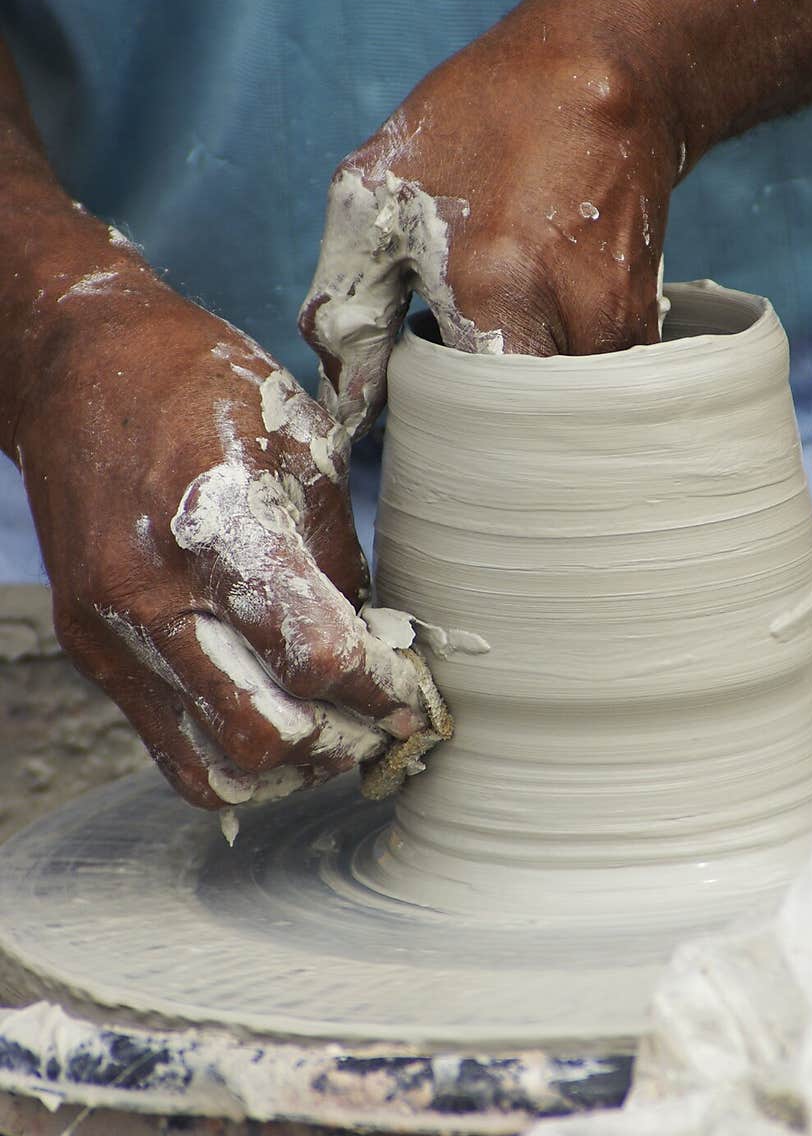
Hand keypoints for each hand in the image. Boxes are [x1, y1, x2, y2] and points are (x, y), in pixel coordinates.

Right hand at [11, 254, 423, 808]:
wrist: (74, 369)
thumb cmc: (199, 389)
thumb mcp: (300, 444)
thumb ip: (337, 557)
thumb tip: (374, 646)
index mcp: (215, 521)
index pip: (316, 653)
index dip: (381, 688)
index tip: (413, 691)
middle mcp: (149, 590)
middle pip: (265, 732)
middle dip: (342, 740)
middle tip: (379, 721)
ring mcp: (109, 630)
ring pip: (214, 766)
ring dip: (289, 766)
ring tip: (330, 734)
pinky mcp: (88, 650)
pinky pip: (167, 745)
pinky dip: (232, 756)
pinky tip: (273, 723)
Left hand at [299, 0, 676, 438]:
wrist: (609, 67)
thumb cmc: (479, 119)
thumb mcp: (376, 194)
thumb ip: (350, 311)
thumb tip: (343, 411)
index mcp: (497, 287)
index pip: (473, 428)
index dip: (445, 441)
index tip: (423, 425)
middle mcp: (574, 316)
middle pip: (530, 435)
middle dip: (490, 436)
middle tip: (454, 404)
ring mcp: (623, 321)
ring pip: (572, 416)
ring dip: (529, 412)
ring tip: (491, 357)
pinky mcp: (648, 321)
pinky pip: (601, 388)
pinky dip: (563, 384)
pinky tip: (533, 336)